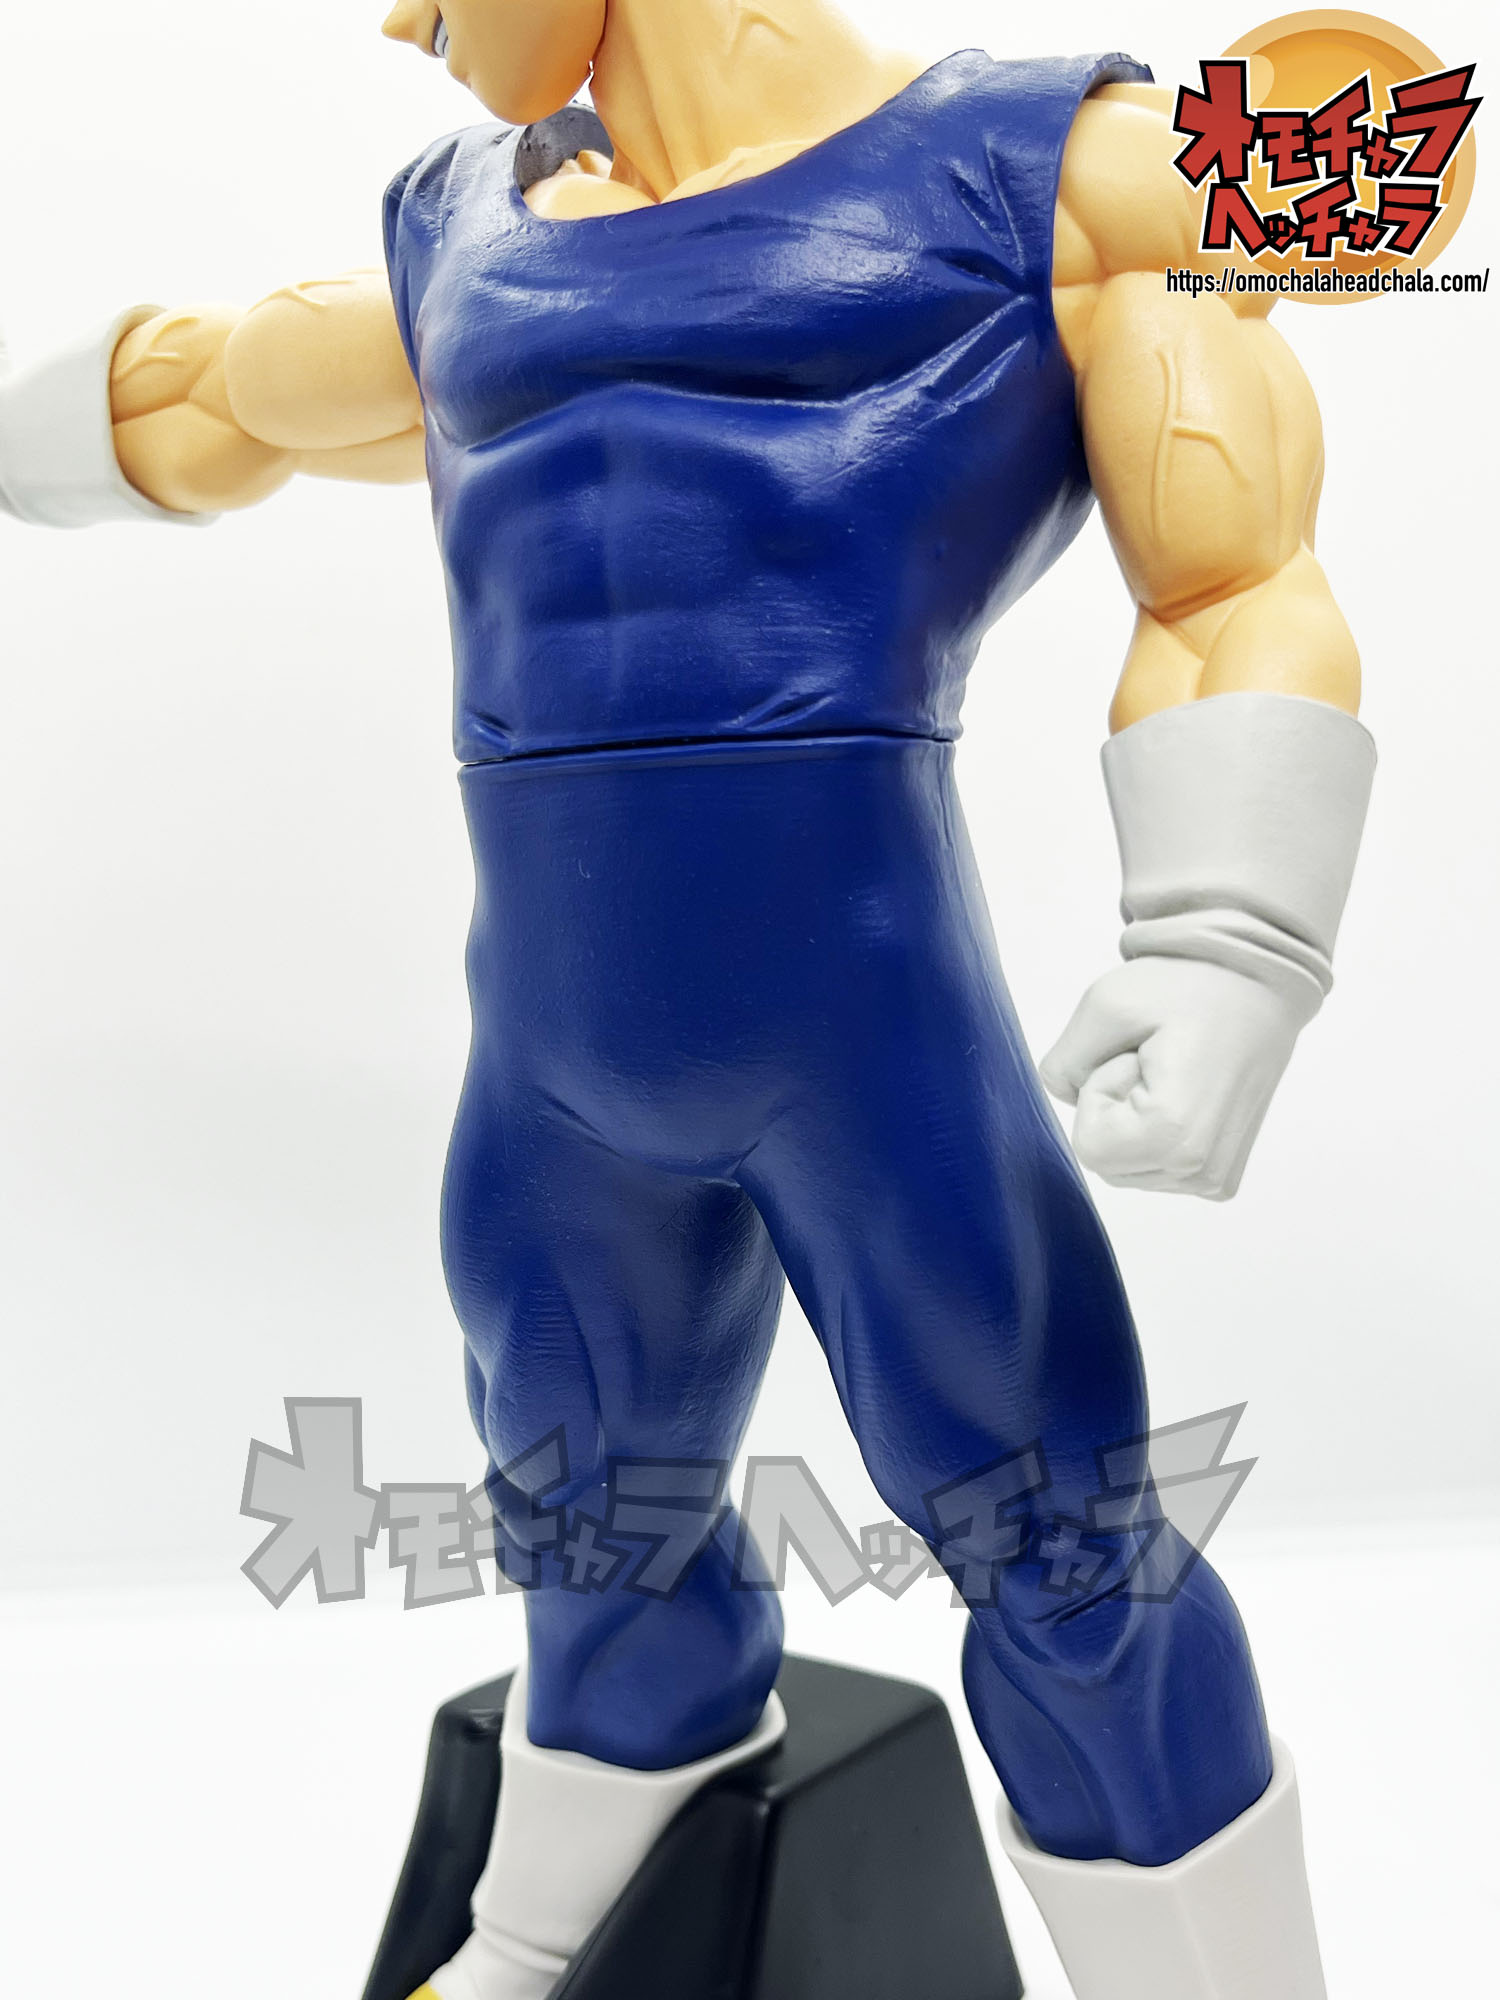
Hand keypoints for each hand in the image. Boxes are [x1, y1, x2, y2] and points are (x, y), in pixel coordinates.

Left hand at [1040, 956, 1308, 1199]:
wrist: (1256, 983)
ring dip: (1134, 1119)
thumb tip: (1064, 1096)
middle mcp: (1202, 1171)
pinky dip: (1155, 1133)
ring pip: (1129, 1167)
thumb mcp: (1105, 1005)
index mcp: (1177, 1137)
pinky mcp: (1222, 1176)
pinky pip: (1156, 1168)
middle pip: (1108, 1163)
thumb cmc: (1187, 987)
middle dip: (1115, 1109)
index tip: (1136, 1057)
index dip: (1099, 1094)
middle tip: (1154, 1062)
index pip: (1089, 1146)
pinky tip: (1185, 1092)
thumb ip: (1063, 1063)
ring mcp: (1215, 1178)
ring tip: (1172, 1073)